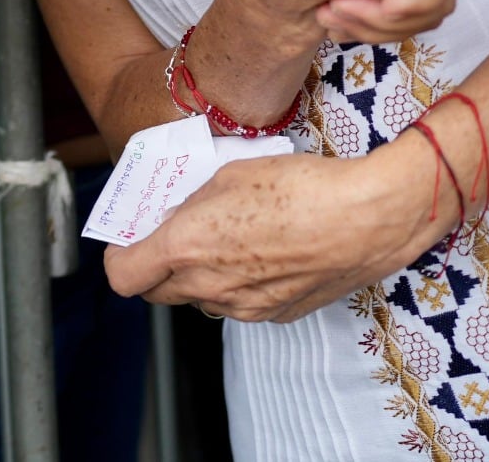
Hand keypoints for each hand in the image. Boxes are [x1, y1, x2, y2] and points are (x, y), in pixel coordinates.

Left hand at [103, 137, 446, 321]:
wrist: (367, 218)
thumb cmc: (300, 186)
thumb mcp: (229, 174)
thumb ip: (192, 201)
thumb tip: (177, 212)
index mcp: (186, 248)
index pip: (122, 275)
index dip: (121, 255)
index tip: (133, 236)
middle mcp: (210, 287)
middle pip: (157, 292)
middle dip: (156, 265)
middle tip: (176, 233)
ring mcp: (245, 308)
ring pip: (201, 298)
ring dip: (200, 274)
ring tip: (228, 237)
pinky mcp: (277, 314)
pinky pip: (240, 303)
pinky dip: (239, 283)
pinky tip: (265, 251)